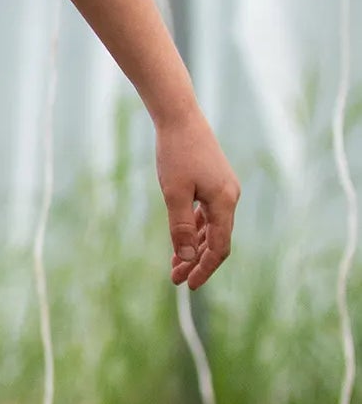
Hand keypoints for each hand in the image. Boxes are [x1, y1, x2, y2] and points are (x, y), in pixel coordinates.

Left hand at [155, 111, 238, 289]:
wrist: (180, 117)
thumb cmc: (176, 154)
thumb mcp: (173, 194)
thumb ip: (180, 227)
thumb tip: (189, 259)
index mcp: (225, 202)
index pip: (219, 247)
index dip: (205, 269)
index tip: (188, 286)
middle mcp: (229, 197)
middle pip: (216, 240)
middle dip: (197, 262)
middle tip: (176, 280)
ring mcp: (222, 189)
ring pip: (211, 228)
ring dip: (193, 247)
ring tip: (175, 265)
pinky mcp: (213, 182)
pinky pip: (206, 214)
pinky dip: (193, 229)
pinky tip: (180, 240)